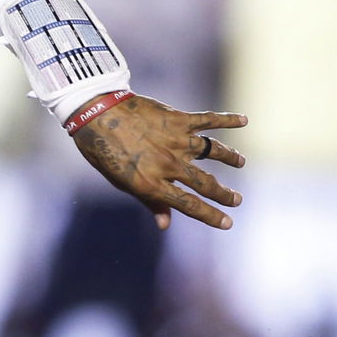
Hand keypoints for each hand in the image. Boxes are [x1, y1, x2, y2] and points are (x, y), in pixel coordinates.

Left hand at [72, 93, 247, 230]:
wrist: (93, 111)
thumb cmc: (102, 150)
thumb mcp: (120, 181)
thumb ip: (148, 200)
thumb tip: (165, 224)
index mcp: (151, 184)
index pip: (189, 206)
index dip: (211, 216)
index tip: (228, 223)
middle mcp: (167, 164)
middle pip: (205, 183)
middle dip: (224, 194)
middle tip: (237, 199)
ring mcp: (174, 140)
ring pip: (212, 151)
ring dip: (230, 157)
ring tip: (240, 162)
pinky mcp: (176, 119)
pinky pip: (207, 120)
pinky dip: (227, 119)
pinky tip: (243, 120)